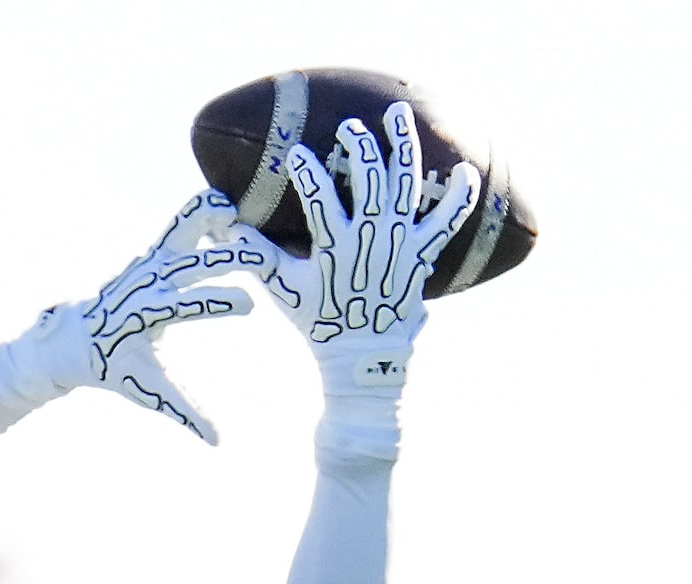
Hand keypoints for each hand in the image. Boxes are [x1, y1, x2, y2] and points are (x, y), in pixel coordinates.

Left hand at [24, 192, 251, 442]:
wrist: (78, 338)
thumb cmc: (115, 368)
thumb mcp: (148, 392)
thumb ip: (185, 412)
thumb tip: (218, 442)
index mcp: (145, 316)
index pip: (186, 305)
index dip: (217, 303)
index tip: (249, 303)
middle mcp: (147, 282)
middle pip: (192, 262)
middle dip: (227, 258)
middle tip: (262, 258)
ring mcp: (150, 260)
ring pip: (184, 226)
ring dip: (213, 218)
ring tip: (245, 214)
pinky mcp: (155, 249)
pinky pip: (183, 222)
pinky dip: (207, 212)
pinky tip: (235, 210)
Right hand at [229, 103, 479, 395]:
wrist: (362, 362)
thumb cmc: (320, 325)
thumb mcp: (285, 292)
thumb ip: (258, 257)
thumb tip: (226, 227)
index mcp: (334, 247)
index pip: (316, 195)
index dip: (305, 169)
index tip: (296, 153)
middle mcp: (370, 240)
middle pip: (368, 177)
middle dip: (359, 145)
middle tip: (350, 127)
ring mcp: (399, 245)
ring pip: (405, 184)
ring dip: (403, 145)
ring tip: (400, 113)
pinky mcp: (421, 256)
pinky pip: (447, 222)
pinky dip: (458, 197)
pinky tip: (465, 171)